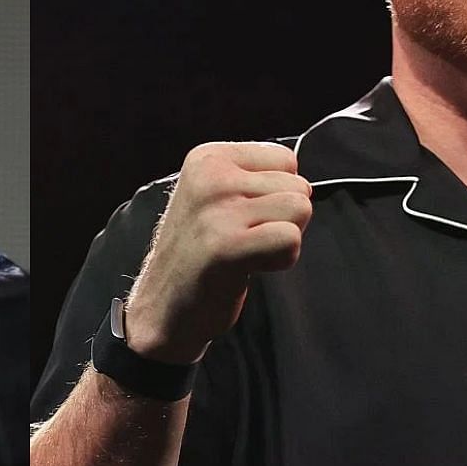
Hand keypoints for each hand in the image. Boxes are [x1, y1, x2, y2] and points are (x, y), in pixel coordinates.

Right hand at [121, 142, 311, 364]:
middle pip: (297, 185)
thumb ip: (253, 179)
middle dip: (281, 217)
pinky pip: (290, 239)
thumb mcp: (214, 197)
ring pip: (299, 209)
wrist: (163, 307)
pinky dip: (281, 259)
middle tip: (243, 239)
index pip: (285, 159)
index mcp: (208, 158)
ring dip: (282, 239)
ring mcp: (217, 210)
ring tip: (246, 251)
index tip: (243, 217)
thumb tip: (303, 183)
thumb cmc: (198, 255)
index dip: (276, 193)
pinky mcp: (227, 245)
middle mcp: (211, 177)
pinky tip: (250, 267)